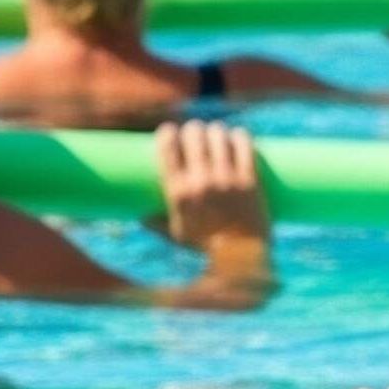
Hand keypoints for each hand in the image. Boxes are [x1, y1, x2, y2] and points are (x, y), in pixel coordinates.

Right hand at [155, 120, 270, 248]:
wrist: (240, 259)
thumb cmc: (204, 247)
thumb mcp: (175, 235)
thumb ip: (156, 223)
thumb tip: (138, 216)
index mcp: (178, 193)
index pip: (168, 146)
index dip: (168, 132)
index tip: (171, 132)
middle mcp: (201, 182)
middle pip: (193, 134)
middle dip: (193, 129)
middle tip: (196, 134)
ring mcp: (227, 179)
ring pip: (218, 135)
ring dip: (216, 131)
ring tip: (217, 135)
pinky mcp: (249, 180)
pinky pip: (243, 145)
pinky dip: (239, 136)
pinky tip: (237, 136)